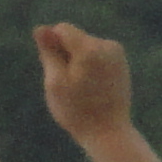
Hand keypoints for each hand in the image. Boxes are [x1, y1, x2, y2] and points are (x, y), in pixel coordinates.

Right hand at [36, 21, 132, 145]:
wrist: (109, 133)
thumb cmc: (77, 111)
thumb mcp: (55, 82)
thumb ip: (49, 52)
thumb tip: (40, 28)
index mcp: (89, 48)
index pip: (62, 29)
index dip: (52, 46)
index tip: (55, 70)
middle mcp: (107, 45)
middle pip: (75, 38)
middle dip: (66, 55)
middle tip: (69, 86)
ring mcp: (117, 53)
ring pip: (85, 47)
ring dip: (78, 62)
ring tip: (81, 89)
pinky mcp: (121, 62)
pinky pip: (97, 55)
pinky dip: (90, 67)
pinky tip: (92, 88)